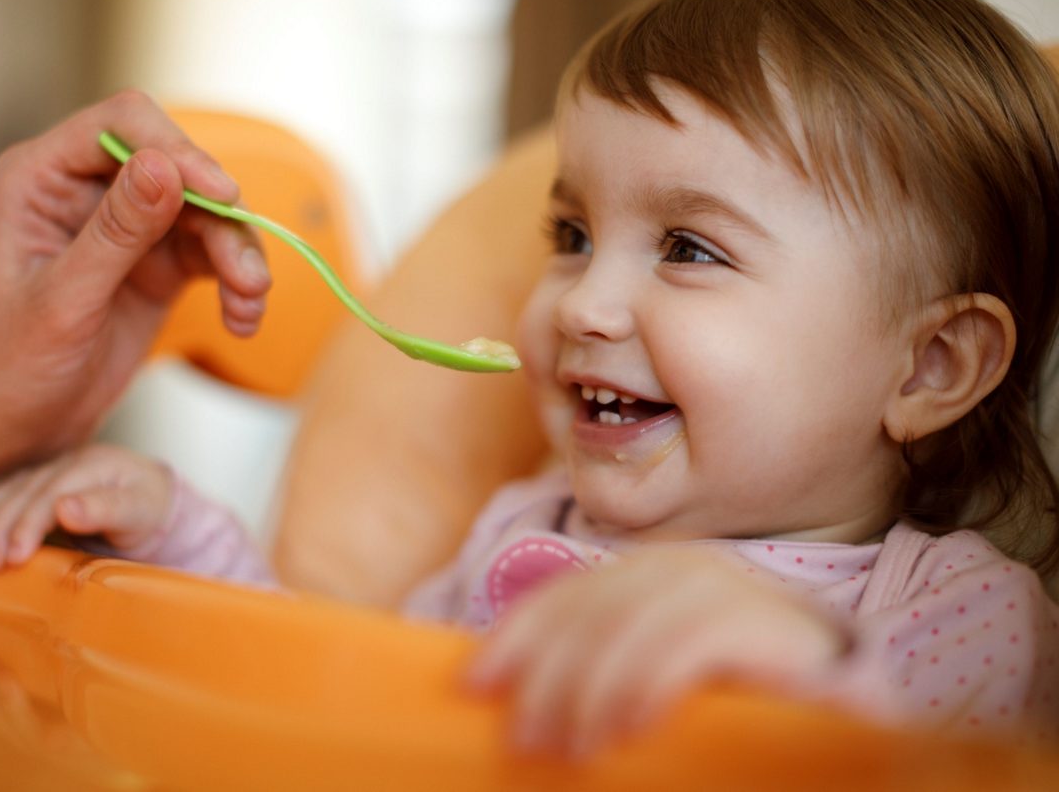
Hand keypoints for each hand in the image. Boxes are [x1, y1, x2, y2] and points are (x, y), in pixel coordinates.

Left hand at [0, 90, 270, 476]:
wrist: (12, 431)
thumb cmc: (8, 366)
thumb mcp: (61, 302)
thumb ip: (114, 233)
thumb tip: (165, 167)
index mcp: (39, 177)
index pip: (122, 124)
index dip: (178, 149)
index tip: (223, 194)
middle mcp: (86, 189)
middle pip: (178, 165)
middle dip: (221, 215)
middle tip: (247, 275)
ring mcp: (126, 225)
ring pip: (206, 211)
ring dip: (238, 253)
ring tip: (250, 303)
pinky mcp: (157, 263)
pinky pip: (213, 253)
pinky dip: (237, 282)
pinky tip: (244, 320)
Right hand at [0, 443, 173, 569]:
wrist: (154, 502)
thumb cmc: (149, 511)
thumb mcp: (139, 511)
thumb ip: (106, 509)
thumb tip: (64, 507)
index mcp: (91, 464)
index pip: (50, 493)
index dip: (27, 524)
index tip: (13, 557)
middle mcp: (65, 464)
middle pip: (22, 492)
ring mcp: (48, 472)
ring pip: (4, 491)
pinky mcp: (37, 486)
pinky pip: (2, 493)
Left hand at [465, 548, 847, 757]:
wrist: (845, 728)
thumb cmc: (735, 717)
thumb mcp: (648, 695)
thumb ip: (598, 682)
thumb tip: (512, 706)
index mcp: (650, 581)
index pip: (569, 594)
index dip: (518, 634)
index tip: (473, 683)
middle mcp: (688, 572)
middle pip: (596, 604)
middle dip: (549, 671)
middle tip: (525, 737)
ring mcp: (734, 591)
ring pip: (637, 618)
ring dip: (593, 684)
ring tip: (575, 745)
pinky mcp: (774, 627)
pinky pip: (696, 640)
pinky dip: (653, 680)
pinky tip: (630, 726)